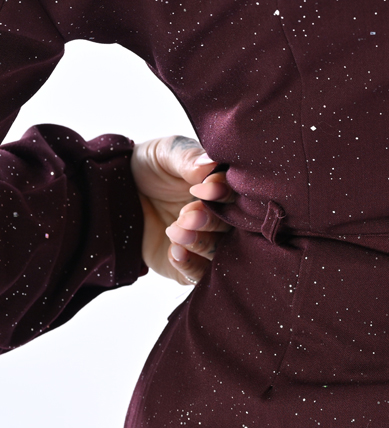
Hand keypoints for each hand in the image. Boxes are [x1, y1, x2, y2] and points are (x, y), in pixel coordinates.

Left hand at [131, 135, 232, 284]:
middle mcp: (221, 217)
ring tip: (176, 231)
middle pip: (232, 226)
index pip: (236, 194)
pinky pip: (200, 274)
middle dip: (211, 221)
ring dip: (202, 243)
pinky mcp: (189, 264)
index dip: (223, 193)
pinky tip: (175, 252)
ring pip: (220, 251)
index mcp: (222, 188)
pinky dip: (190, 265)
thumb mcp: (165, 153)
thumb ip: (186, 158)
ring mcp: (208, 242)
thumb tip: (208, 166)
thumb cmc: (149, 167)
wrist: (115, 191)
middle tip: (187, 215)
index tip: (203, 189)